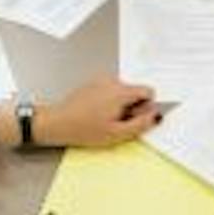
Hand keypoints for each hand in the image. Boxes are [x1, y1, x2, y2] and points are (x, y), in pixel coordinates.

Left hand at [36, 76, 160, 148]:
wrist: (57, 123)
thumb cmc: (84, 130)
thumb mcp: (117, 134)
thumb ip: (141, 124)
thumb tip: (156, 116)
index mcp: (121, 91)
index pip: (148, 91)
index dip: (146, 107)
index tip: (134, 119)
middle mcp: (112, 81)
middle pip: (134, 91)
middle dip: (131, 107)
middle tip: (116, 122)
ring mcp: (100, 80)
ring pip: (122, 92)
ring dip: (119, 105)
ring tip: (104, 119)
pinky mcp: (92, 84)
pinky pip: (110, 91)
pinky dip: (108, 102)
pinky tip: (96, 113)